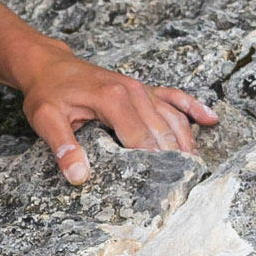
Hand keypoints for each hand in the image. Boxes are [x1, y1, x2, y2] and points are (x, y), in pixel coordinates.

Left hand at [20, 52, 215, 185]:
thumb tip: (79, 176)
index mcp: (113, 99)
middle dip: (173, 160)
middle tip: (182, 187)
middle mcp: (134, 91)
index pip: (141, 139)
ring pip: (173, 118)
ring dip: (186, 142)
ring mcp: (141, 88)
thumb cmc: (46, 92)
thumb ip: (62, 146)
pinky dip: (193, 108)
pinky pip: (174, 97)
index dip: (151, 165)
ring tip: (195, 169)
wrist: (48, 65)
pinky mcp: (143, 88)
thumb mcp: (45, 119)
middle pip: (162, 132)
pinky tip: (211, 120)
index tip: (161, 189)